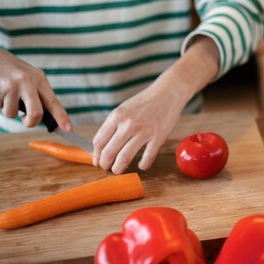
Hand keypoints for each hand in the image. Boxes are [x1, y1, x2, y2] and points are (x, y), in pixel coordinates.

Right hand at [0, 47, 70, 129]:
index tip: (68, 129)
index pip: (53, 102)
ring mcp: (11, 86)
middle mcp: (27, 82)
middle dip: (30, 122)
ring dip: (6, 107)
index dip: (62, 117)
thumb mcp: (28, 75)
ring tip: (3, 91)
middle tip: (25, 120)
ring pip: (11, 113)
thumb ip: (36, 93)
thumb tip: (43, 116)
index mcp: (39, 78)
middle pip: (36, 114)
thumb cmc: (10, 69)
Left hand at [93, 37, 219, 173]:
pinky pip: (147, 157)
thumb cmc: (144, 102)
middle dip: (105, 164)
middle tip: (106, 168)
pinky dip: (143, 165)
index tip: (97, 161)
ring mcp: (144, 131)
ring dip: (119, 168)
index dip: (96, 154)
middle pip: (109, 151)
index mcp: (117, 116)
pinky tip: (141, 165)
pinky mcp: (158, 137)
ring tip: (118, 170)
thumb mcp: (124, 109)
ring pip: (125, 157)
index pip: (99, 141)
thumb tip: (103, 146)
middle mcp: (128, 124)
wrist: (168, 93)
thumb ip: (113, 125)